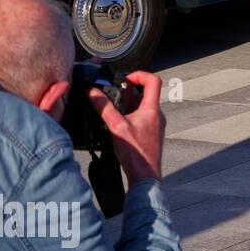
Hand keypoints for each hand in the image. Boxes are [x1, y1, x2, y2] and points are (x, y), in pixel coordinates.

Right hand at [89, 70, 164, 186]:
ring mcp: (154, 124)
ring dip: (127, 104)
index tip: (125, 79)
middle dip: (128, 91)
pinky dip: (129, 115)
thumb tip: (92, 92)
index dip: (140, 74)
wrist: (145, 175)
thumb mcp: (115, 127)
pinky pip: (141, 117)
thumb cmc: (136, 154)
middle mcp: (156, 114)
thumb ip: (104, 108)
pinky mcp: (150, 132)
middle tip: (113, 95)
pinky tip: (117, 125)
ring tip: (113, 111)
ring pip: (142, 106)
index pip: (154, 81)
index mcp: (152, 109)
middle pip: (145, 93)